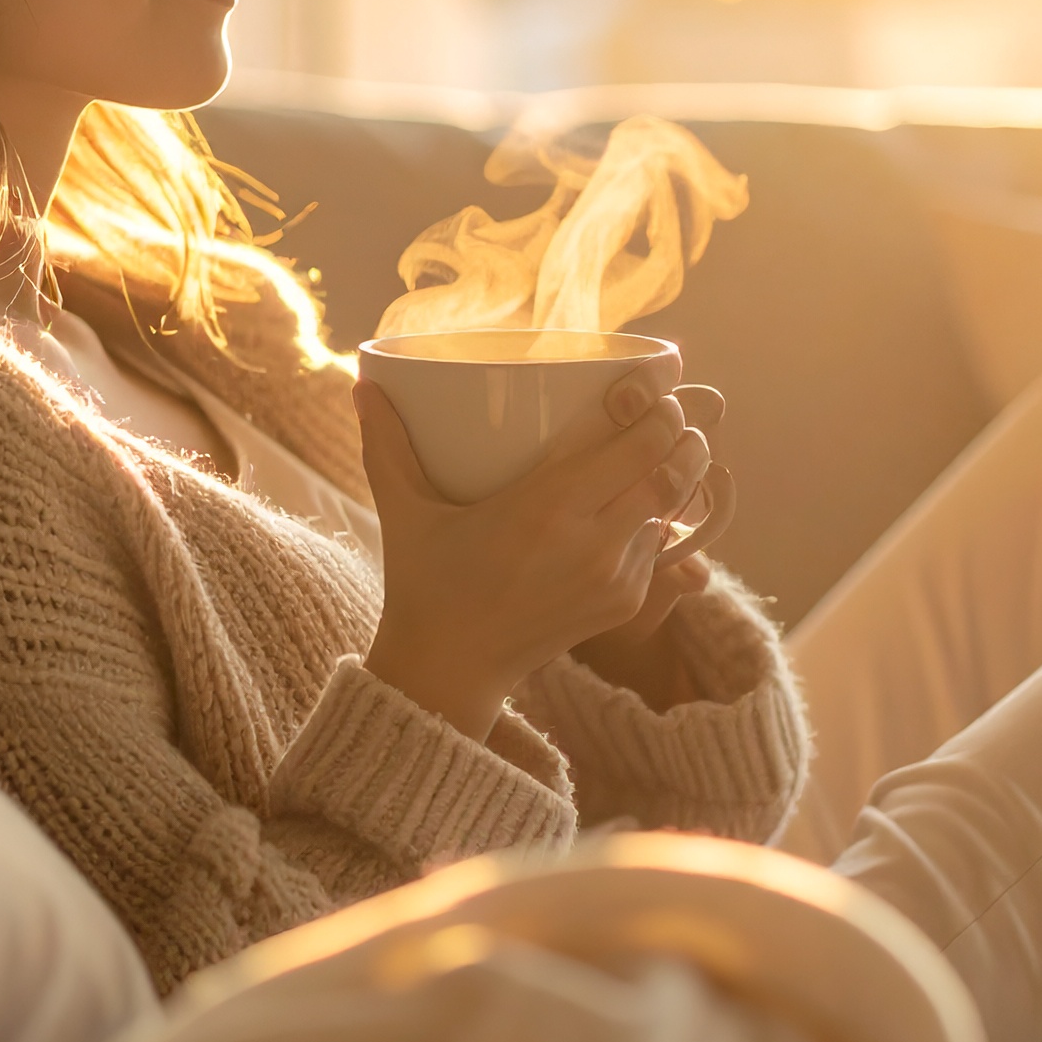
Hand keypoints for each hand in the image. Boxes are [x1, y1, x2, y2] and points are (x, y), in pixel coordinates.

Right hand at [356, 353, 714, 740]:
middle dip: (678, 425)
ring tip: (669, 438)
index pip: (634, 435)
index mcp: (543, 507)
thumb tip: (361, 385)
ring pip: (676, 502)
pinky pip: (660, 542)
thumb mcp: (405, 511)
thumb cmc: (424, 584)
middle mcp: (589, 540)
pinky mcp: (624, 602)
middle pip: (670, 462)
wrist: (449, 672)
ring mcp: (613, 575)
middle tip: (662, 403)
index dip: (656, 394)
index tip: (656, 368)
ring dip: (680, 466)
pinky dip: (659, 512)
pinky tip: (641, 493)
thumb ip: (387, 443)